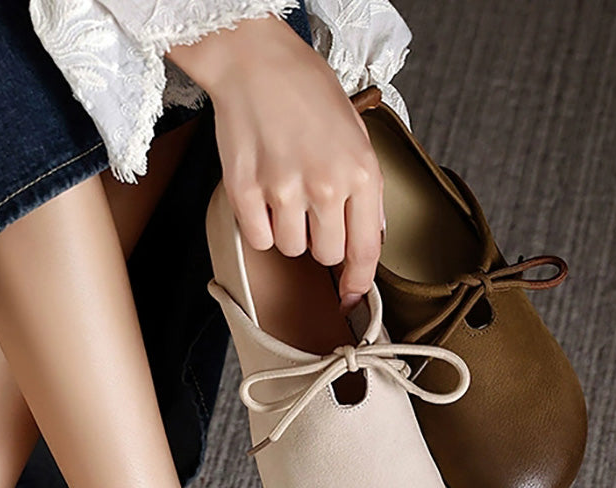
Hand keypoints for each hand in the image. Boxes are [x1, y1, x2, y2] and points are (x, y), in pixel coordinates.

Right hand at [165, 16, 383, 310]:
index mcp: (361, 171)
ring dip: (287, 231)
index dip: (358, 283)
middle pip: (325, 255)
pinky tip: (261, 194)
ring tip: (284, 191)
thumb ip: (365, 188)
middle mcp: (326, 184)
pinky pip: (258, 239)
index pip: (366, 250)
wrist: (256, 62)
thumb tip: (369, 235)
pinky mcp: (246, 191)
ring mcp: (284, 190)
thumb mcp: (356, 134)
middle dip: (319, 241)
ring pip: (290, 249)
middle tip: (309, 210)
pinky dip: (258, 226)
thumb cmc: (306, 92)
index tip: (350, 296)